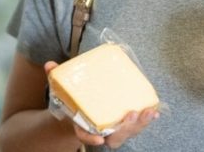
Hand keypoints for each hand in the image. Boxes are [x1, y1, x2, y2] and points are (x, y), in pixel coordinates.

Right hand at [44, 62, 159, 148]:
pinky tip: (154, 111)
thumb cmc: (76, 102)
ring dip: (139, 124)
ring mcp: (114, 129)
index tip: (99, 137)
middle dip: (124, 129)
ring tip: (148, 111)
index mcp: (83, 125)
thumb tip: (49, 65)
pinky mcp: (125, 124)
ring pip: (128, 133)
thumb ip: (57, 78)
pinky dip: (146, 120)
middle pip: (114, 137)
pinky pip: (137, 126)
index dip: (91, 138)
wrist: (83, 112)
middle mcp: (100, 131)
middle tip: (131, 114)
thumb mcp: (63, 91)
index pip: (85, 135)